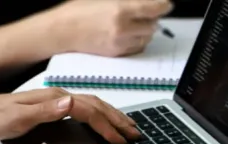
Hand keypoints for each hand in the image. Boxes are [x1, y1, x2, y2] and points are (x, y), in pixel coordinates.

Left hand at [0, 88, 140, 143]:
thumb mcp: (18, 118)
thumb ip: (44, 112)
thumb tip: (71, 103)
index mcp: (55, 100)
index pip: (88, 110)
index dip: (105, 125)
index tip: (118, 140)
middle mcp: (61, 98)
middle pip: (97, 105)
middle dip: (117, 119)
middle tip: (135, 134)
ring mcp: (60, 102)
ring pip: (94, 106)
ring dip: (113, 117)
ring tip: (129, 129)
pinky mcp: (58, 108)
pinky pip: (87, 111)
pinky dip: (102, 117)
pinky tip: (107, 126)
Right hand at [50, 0, 173, 56]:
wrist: (61, 31)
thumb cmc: (77, 11)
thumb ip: (128, 0)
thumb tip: (143, 2)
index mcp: (121, 9)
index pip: (155, 8)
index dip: (163, 5)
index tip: (166, 4)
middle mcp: (123, 28)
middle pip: (153, 25)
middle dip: (151, 18)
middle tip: (144, 12)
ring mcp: (120, 43)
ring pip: (146, 38)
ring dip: (144, 30)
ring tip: (132, 23)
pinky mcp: (116, 54)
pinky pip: (136, 48)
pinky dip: (136, 41)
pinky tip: (126, 33)